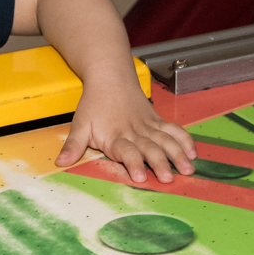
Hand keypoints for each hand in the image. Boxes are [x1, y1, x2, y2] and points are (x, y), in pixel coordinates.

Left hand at [55, 83, 196, 182]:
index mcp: (115, 135)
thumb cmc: (94, 103)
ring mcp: (148, 126)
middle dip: (160, 164)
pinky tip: (192, 153)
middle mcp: (134, 131)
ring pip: (165, 140)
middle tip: (169, 178)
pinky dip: (184, 140)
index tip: (140, 176)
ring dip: (177, 154)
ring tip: (188, 169)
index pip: (126, 151)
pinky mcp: (156, 121)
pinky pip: (173, 130)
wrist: (110, 76)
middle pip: (150, 148)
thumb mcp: (79, 124)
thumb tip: (61, 162)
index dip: (133, 164)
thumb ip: (73, 146)